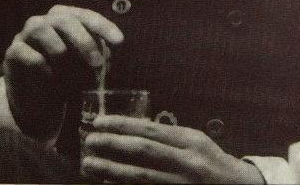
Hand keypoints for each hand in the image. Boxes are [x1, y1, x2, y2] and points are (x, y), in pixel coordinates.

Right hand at [3, 5, 122, 138]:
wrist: (37, 97)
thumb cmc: (66, 73)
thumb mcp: (86, 64)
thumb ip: (97, 55)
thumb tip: (108, 58)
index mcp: (66, 18)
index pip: (86, 16)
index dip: (103, 27)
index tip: (120, 41)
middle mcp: (45, 20)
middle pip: (65, 20)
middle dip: (84, 41)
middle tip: (97, 64)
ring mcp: (25, 34)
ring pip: (43, 31)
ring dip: (61, 55)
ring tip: (70, 76)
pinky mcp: (12, 53)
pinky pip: (29, 55)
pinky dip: (44, 68)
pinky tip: (51, 79)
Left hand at [81, 115, 263, 183]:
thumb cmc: (211, 162)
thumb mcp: (197, 142)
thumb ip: (170, 137)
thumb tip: (132, 131)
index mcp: (192, 141)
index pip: (152, 130)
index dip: (123, 125)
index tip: (100, 121)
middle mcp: (187, 161)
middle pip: (144, 151)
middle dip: (113, 144)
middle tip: (89, 140)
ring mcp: (181, 183)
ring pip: (140, 175)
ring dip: (110, 169)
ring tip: (88, 163)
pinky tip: (106, 182)